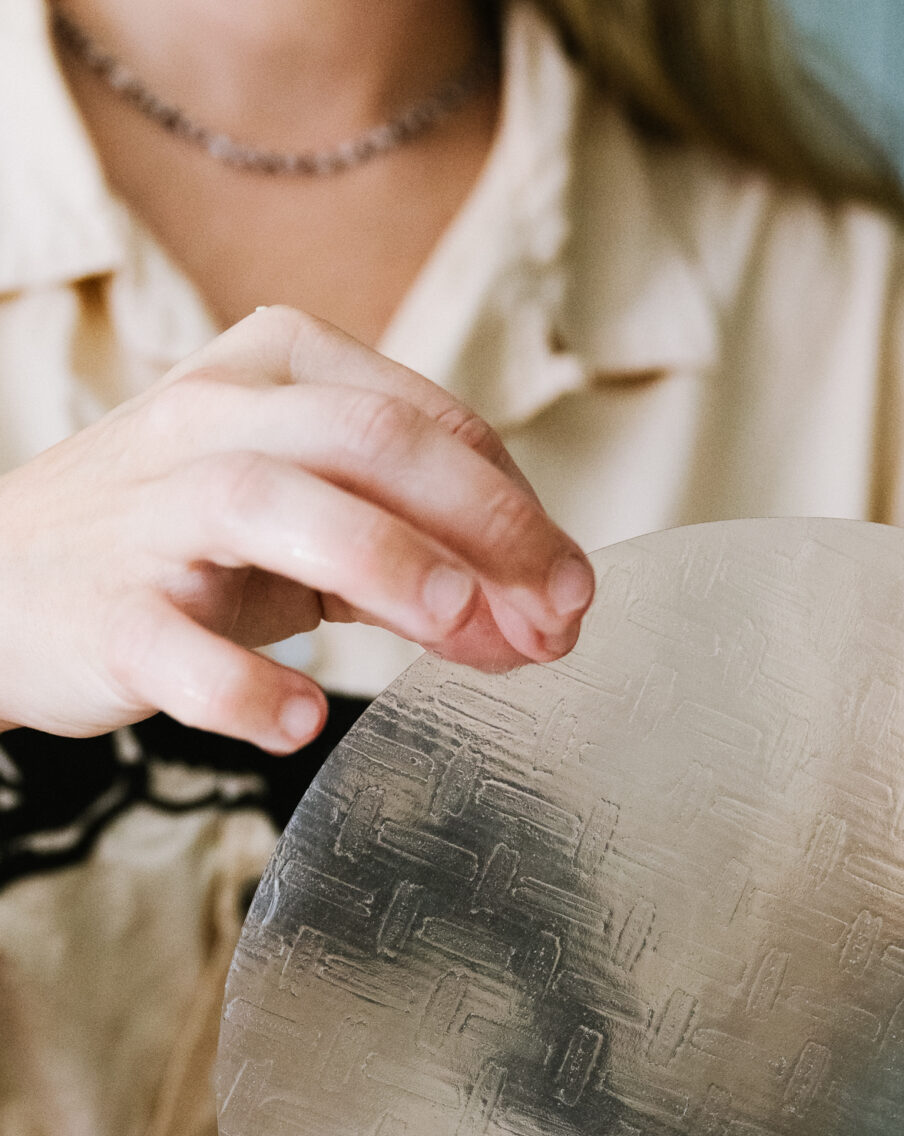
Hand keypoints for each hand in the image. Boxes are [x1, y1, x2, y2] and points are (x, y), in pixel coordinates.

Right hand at [0, 305, 593, 754]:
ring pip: (274, 501)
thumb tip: (540, 620)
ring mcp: (153, 514)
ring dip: (381, 557)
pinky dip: (241, 684)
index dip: (520, 512)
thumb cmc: (183, 547)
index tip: (572, 598)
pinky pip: (175, 644)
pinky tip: (301, 720)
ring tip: (455, 623)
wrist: (5, 589)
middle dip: (486, 525)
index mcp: (279, 372)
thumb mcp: (308, 524)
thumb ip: (422, 558)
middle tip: (555, 614)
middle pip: (372, 441)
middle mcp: (214, 419)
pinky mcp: (105, 612)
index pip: (429, 424)